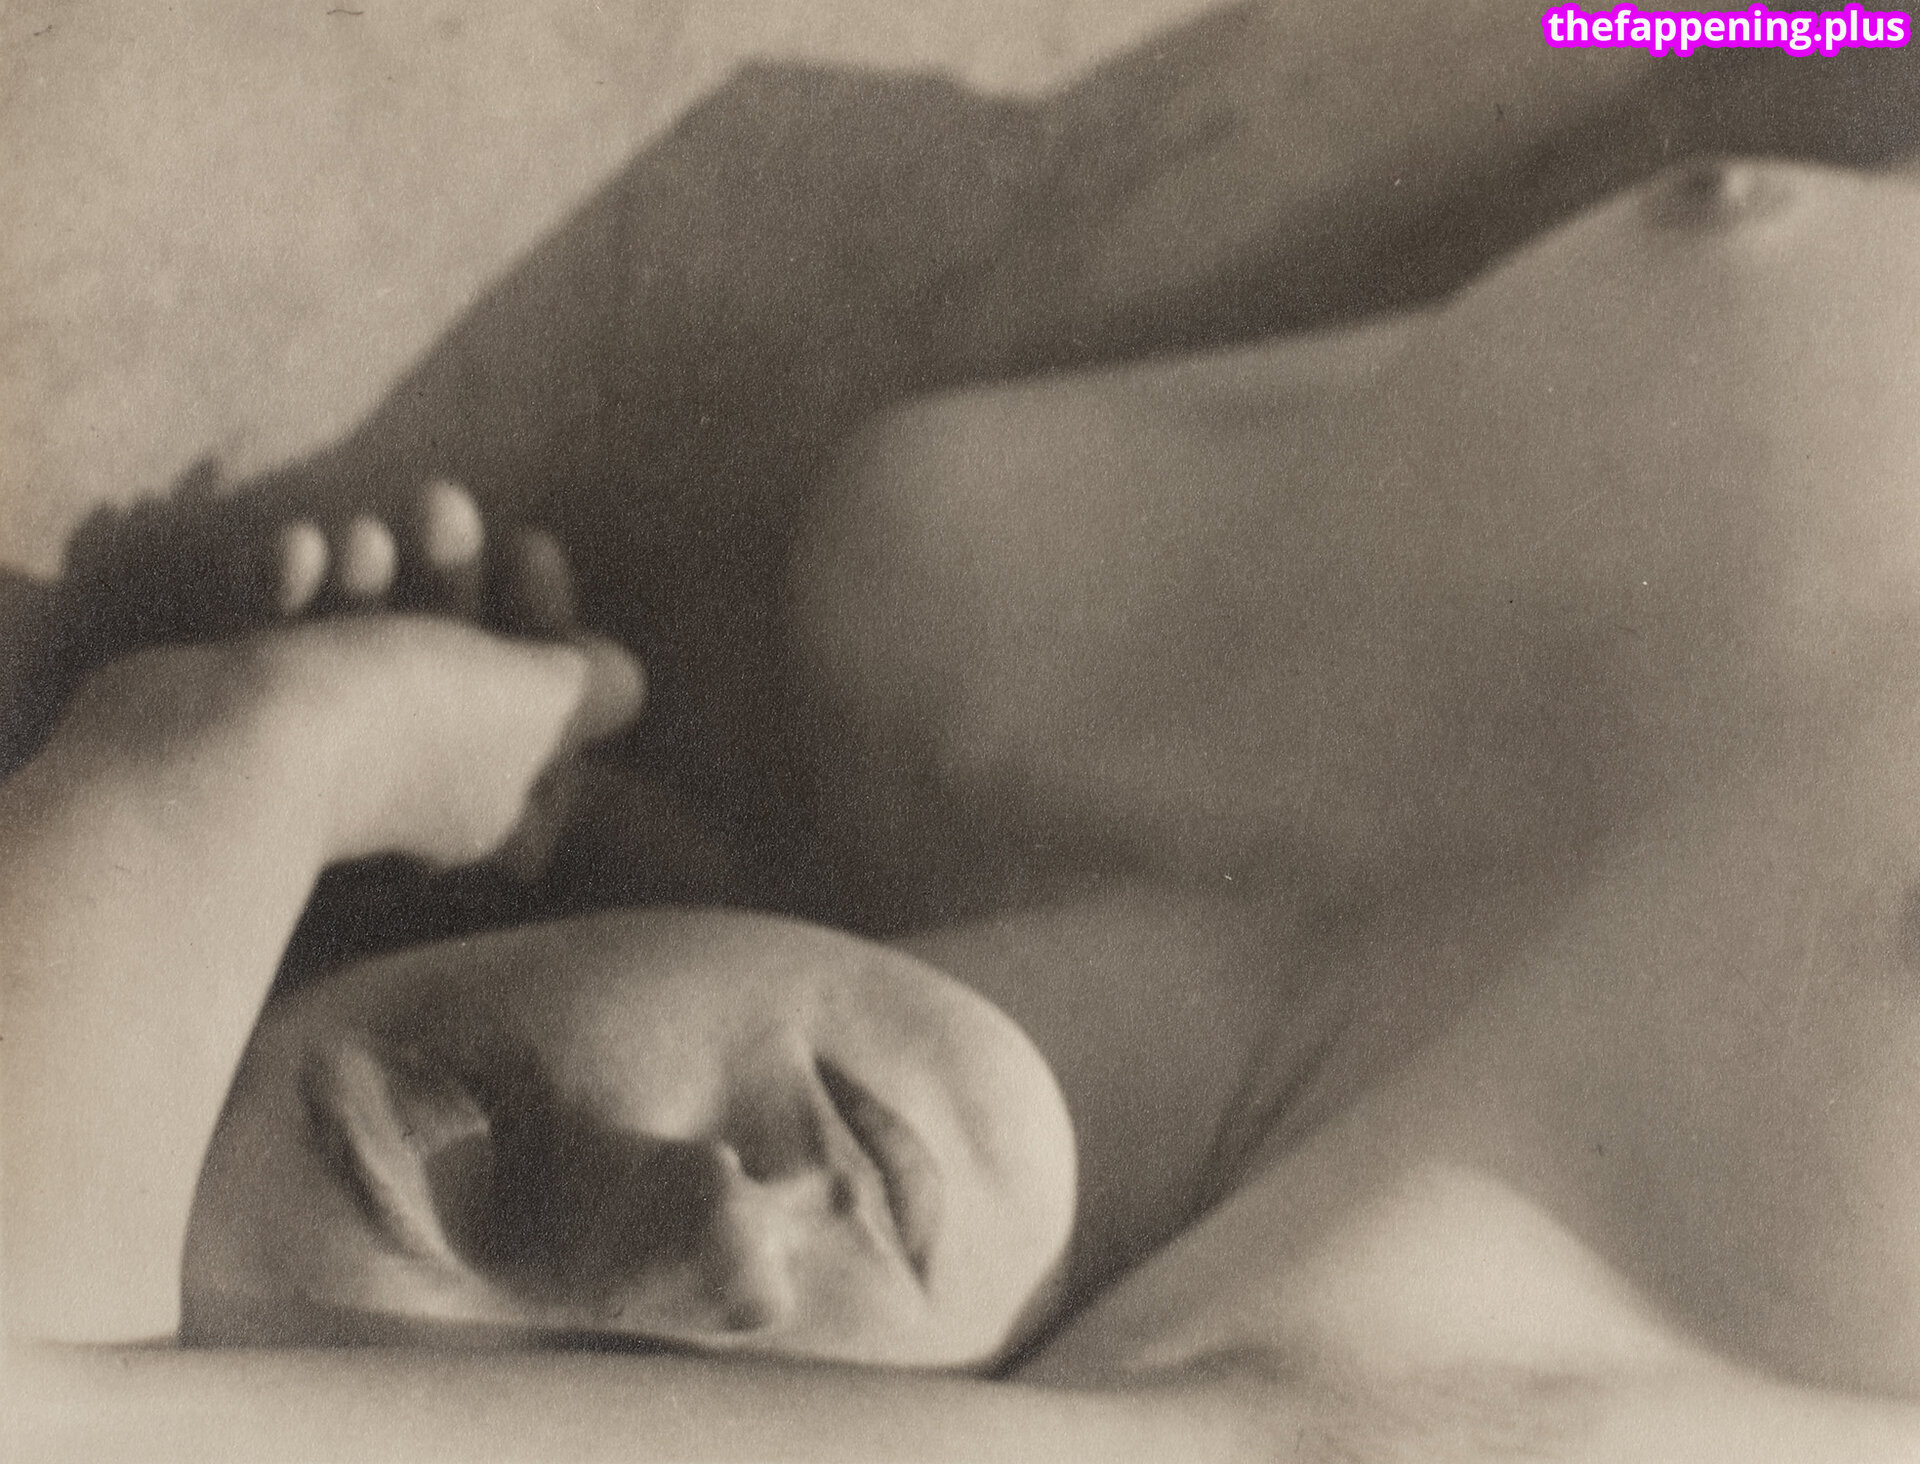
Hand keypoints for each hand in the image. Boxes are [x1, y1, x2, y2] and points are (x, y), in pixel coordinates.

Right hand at [45, 478, 641, 877]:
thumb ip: (592, 685)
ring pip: (368, 633)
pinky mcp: (244, 707)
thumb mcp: (539, 699)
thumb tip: (618, 679)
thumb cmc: (406, 719)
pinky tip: (291, 558)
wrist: (222, 748)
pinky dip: (292, 581)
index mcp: (499, 797)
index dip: (555, 628)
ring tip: (357, 537)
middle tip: (440, 502)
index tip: (534, 550)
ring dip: (370, 568)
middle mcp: (415, 779)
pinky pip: (283, 628)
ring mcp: (324, 746)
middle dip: (454, 569)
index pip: (552, 721)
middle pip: (457, 658)